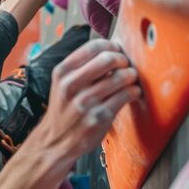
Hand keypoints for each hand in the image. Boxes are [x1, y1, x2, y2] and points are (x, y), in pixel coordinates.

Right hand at [34, 38, 140, 158]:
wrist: (55, 141)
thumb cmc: (64, 110)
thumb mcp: (62, 84)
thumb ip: (81, 67)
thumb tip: (111, 50)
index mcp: (62, 72)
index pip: (93, 47)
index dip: (111, 46)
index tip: (117, 51)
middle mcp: (71, 85)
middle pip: (109, 59)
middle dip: (123, 60)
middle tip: (126, 66)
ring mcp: (85, 102)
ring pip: (121, 77)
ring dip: (131, 76)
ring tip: (130, 80)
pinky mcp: (99, 117)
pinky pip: (126, 95)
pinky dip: (134, 92)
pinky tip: (131, 94)